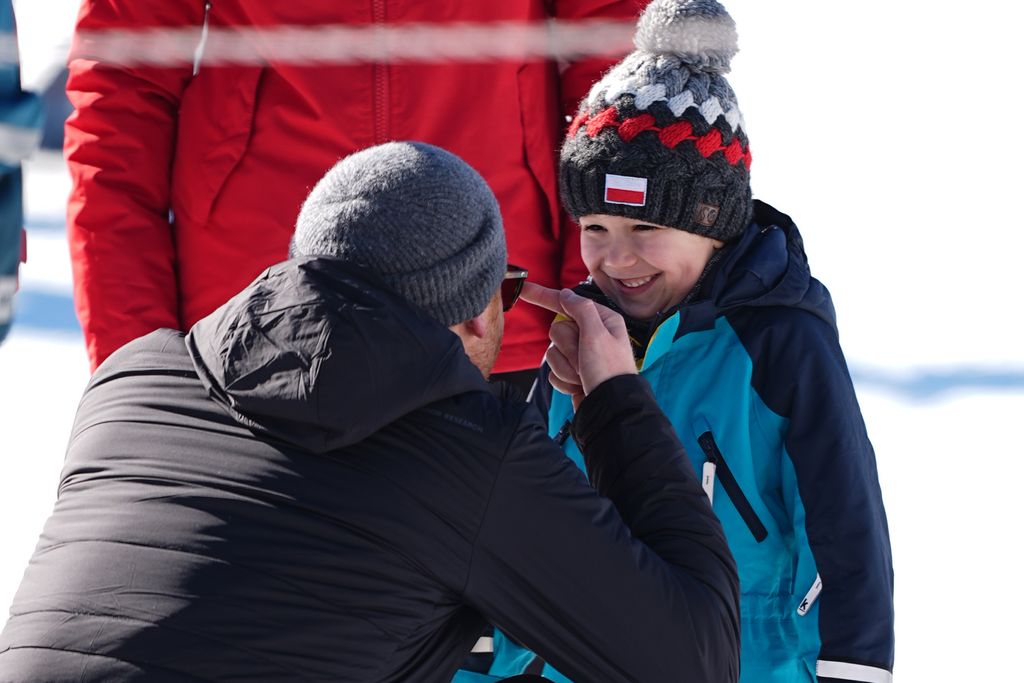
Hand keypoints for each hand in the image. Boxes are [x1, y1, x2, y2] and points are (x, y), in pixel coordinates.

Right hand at [520, 282, 635, 406]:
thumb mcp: (597, 334)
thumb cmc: (609, 372)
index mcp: (602, 321)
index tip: (525, 289)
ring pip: (553, 352)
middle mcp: (592, 336)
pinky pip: (554, 370)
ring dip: (566, 367)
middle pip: (557, 330)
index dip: (544, 297)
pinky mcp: (573, 374)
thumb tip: (566, 295)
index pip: (567, 304)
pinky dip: (564, 379)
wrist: (610, 410)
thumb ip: (580, 309)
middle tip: (583, 360)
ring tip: (583, 376)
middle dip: (567, 348)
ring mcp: (581, 357)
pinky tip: (579, 385)